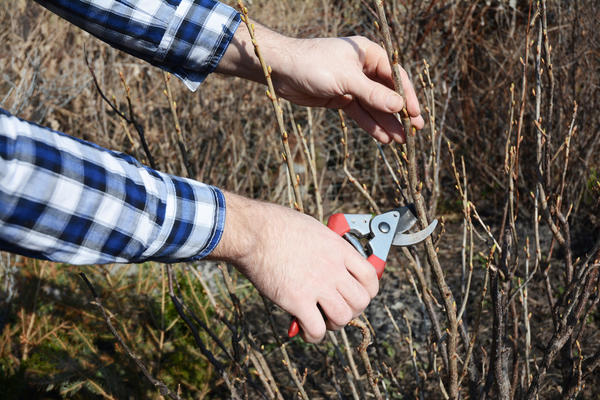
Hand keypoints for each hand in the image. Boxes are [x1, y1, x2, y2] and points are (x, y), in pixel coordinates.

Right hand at [209, 192, 378, 342]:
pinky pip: (317, 330)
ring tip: (320, 319)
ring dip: (333, 324)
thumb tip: (324, 261)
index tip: (358, 295)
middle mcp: (333, 268)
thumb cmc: (275, 225)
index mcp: (339, 249)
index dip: (367, 291)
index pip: (370, 277)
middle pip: (360, 301)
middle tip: (336, 309)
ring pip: (343, 318)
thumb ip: (325, 248)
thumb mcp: (312, 229)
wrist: (253, 231)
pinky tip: (304, 329)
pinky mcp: (297, 300)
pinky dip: (313, 335)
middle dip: (351, 310)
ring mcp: (317, 285)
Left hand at [273, 36, 424, 142]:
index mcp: (368, 53)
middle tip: (415, 131)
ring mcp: (352, 85)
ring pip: (374, 106)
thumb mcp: (346, 79)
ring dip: (386, 122)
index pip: (394, 75)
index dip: (406, 95)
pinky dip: (370, 125)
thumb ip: (372, 94)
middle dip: (399, 112)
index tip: (415, 114)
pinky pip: (360, 113)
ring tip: (401, 141)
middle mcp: (362, 68)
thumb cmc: (313, 64)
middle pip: (386, 92)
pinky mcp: (340, 98)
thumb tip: (398, 106)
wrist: (281, 70)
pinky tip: (383, 137)